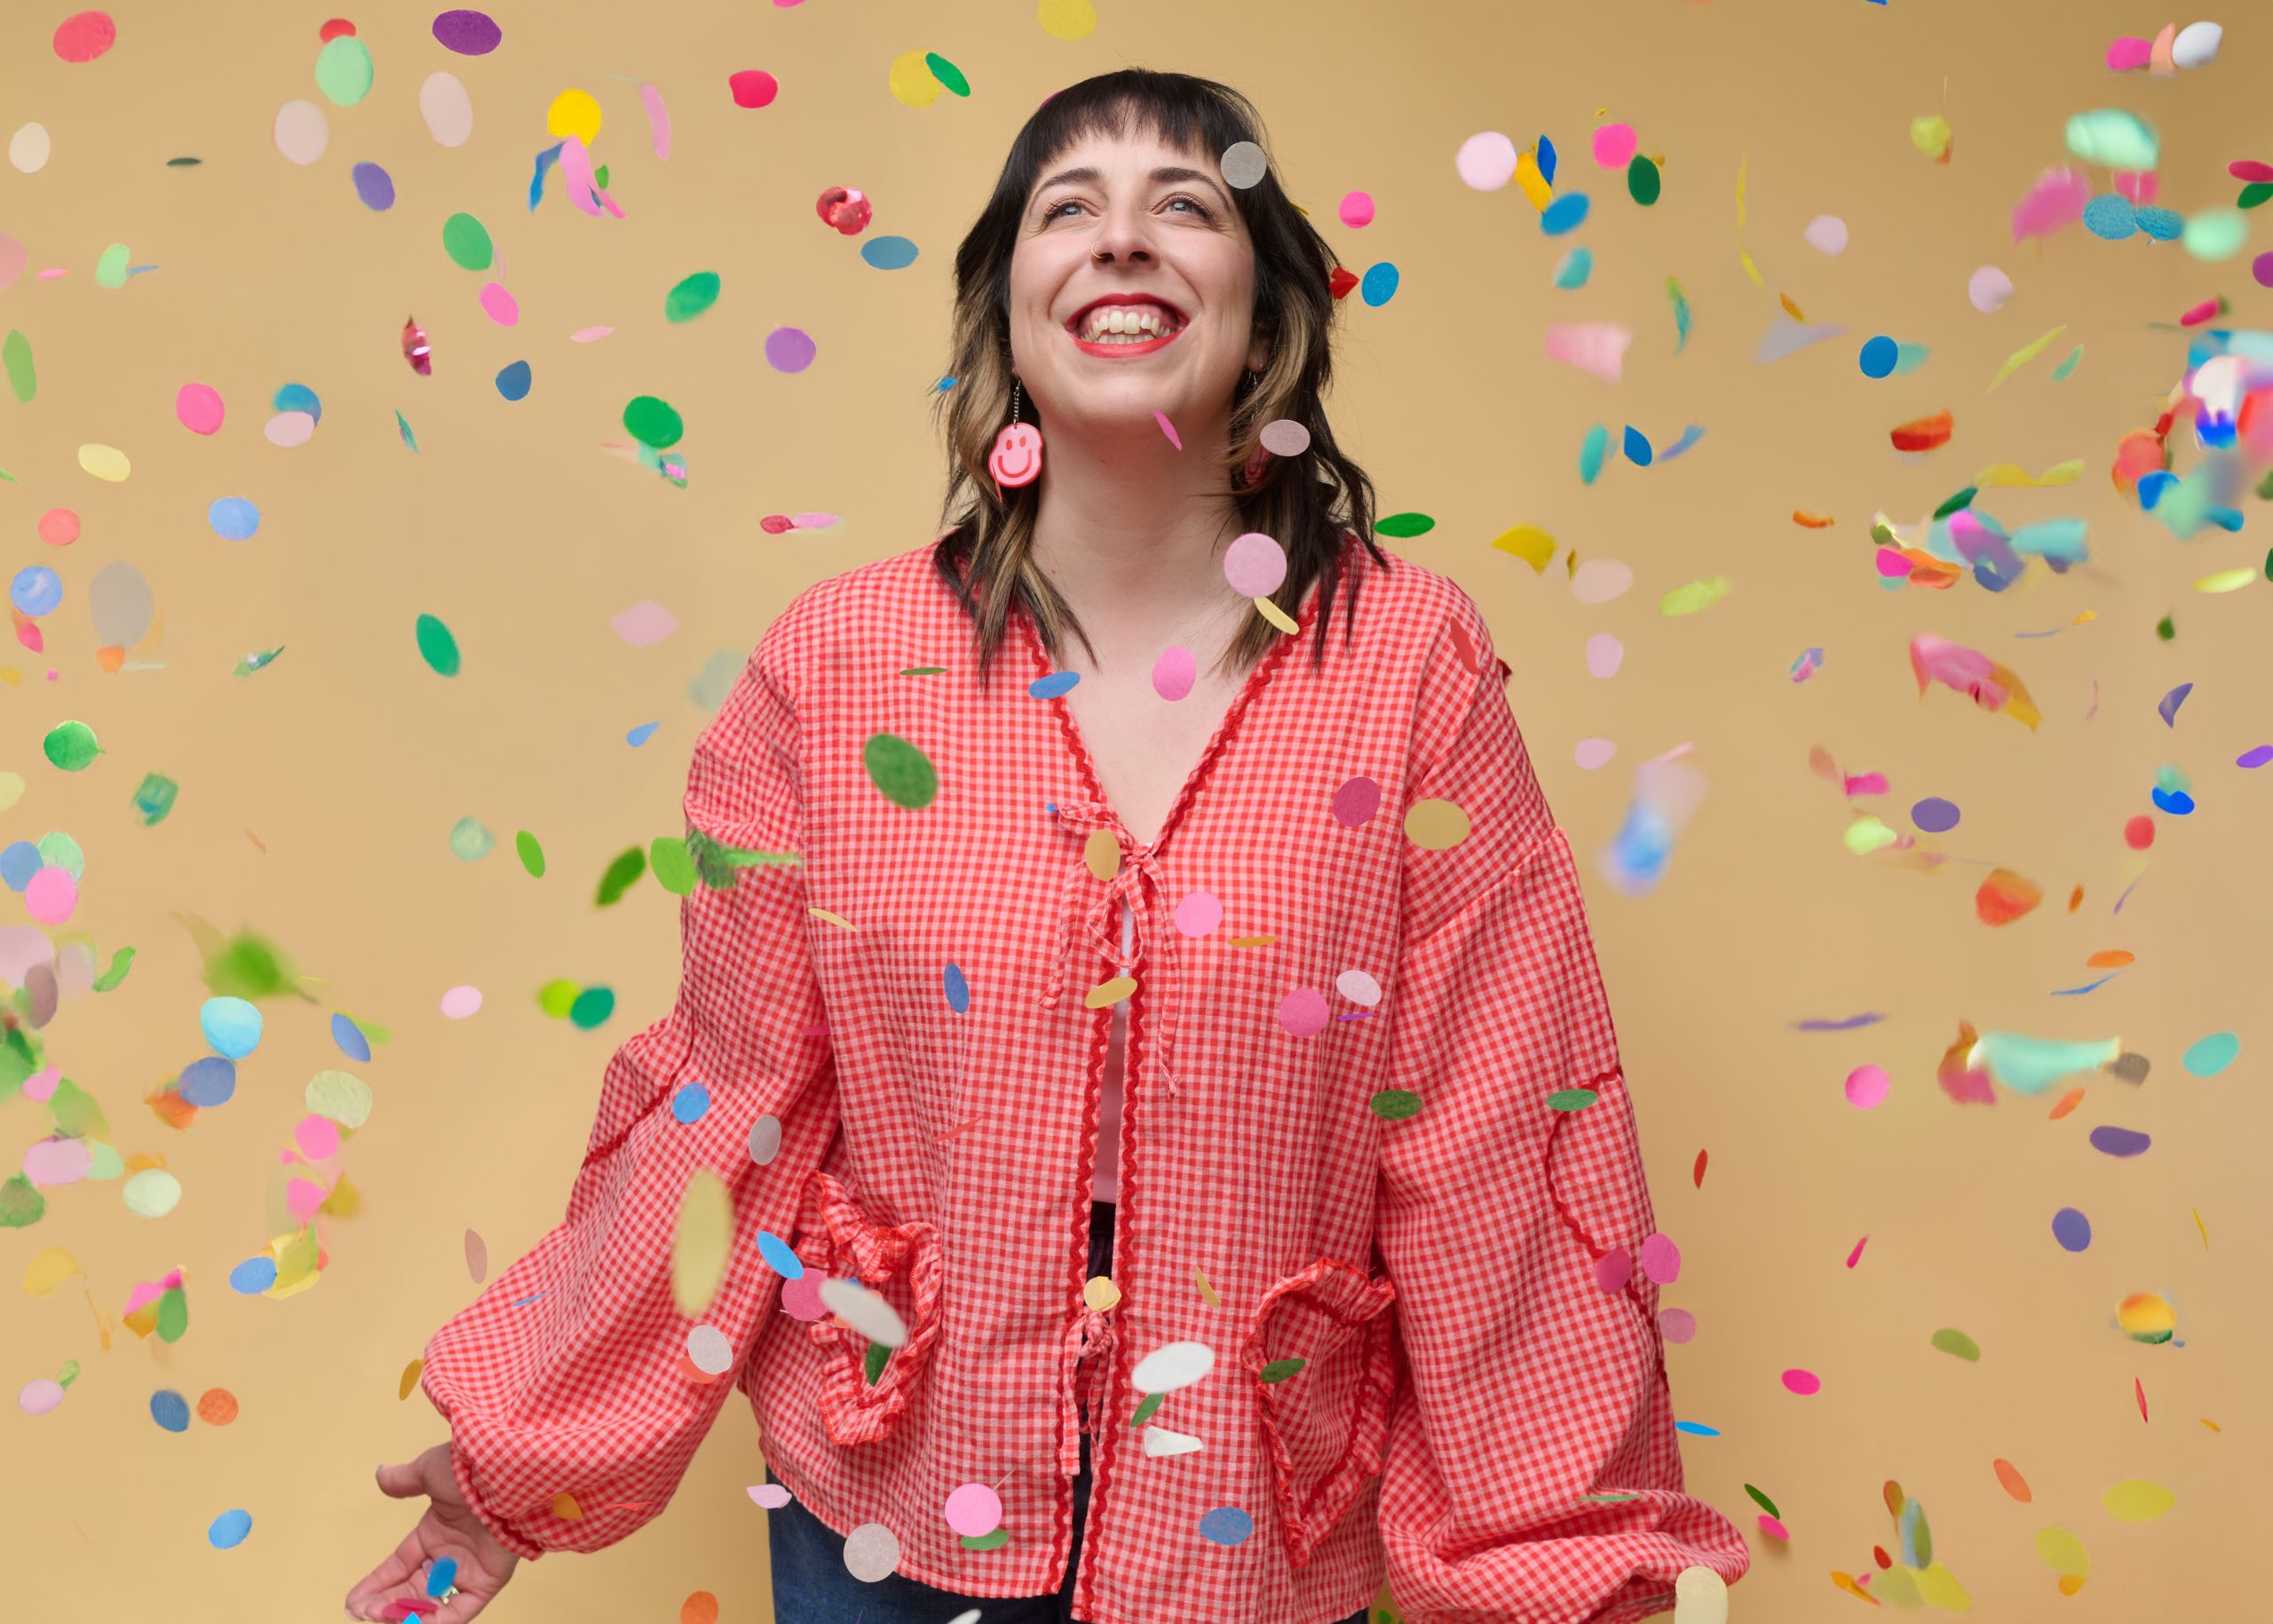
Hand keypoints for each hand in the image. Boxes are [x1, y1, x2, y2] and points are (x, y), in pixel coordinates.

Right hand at [345, 1443, 520, 1621]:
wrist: (505, 1475)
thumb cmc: (467, 1471)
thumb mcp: (429, 1471)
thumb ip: (405, 1480)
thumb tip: (380, 1473)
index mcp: (434, 1532)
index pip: (398, 1566)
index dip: (376, 1585)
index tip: (352, 1603)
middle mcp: (450, 1554)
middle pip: (411, 1589)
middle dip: (384, 1604)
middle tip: (361, 1614)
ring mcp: (469, 1569)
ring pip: (432, 1604)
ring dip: (405, 1614)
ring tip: (380, 1616)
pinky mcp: (488, 1582)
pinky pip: (460, 1611)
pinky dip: (438, 1622)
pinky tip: (412, 1623)